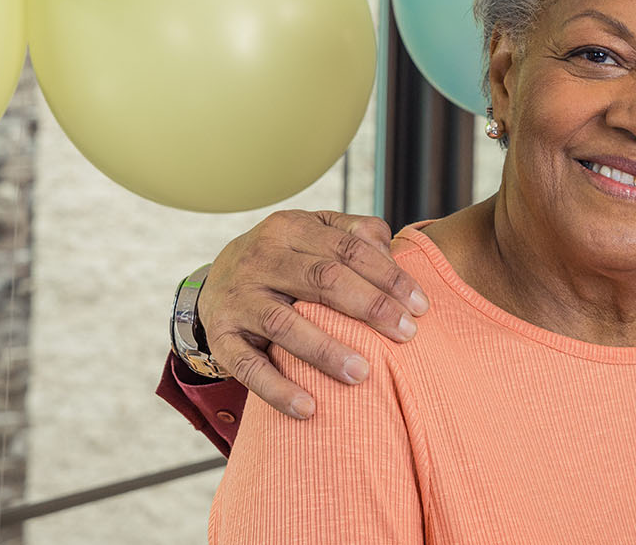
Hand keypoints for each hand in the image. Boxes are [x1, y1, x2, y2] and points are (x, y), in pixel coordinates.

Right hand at [196, 210, 428, 419]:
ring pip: (285, 325)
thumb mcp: (315, 233)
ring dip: (326, 351)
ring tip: (363, 374)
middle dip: (370, 307)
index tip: (421, 306)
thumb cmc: (287, 260)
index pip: (348, 249)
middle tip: (407, 334)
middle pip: (323, 280)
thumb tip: (393, 252)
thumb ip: (356, 234)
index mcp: (290, 228)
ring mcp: (238, 299)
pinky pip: (248, 368)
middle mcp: (261, 259)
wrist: (214, 282)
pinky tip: (308, 408)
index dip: (389, 276)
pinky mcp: (222, 337)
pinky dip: (277, 390)